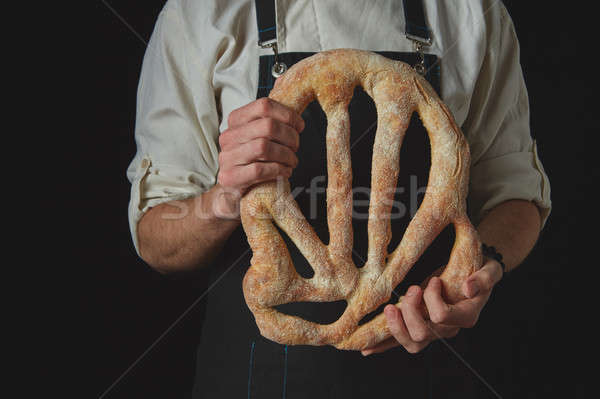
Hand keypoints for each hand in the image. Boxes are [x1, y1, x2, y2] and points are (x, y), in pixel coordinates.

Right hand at [217, 97, 304, 194]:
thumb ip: (272, 124)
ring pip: (264, 147)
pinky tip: (285, 172)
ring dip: (286, 155)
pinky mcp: (230, 177)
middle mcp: (228, 136)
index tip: (299, 126)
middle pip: (268, 126)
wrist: (233, 190)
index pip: (264, 106)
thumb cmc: (253, 160)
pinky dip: (278, 170)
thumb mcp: (259, 137)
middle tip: (296, 147)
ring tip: (292, 161)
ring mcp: (227, 157)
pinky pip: (259, 170)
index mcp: (236, 120)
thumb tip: (297, 121)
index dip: (287, 115)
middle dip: (290, 137)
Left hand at [361, 259, 502, 355]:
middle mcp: (449, 328)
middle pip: (423, 333)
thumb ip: (485, 278)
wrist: (475, 276)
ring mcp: (434, 331)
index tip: (434, 280)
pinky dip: (384, 345)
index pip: (442, 315)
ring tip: (389, 309)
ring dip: (394, 327)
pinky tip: (367, 348)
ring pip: (411, 342)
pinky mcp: (421, 327)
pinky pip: (402, 341)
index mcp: (466, 316)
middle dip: (410, 311)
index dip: (433, 298)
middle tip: (411, 289)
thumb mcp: (490, 270)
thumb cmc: (481, 271)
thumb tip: (468, 288)